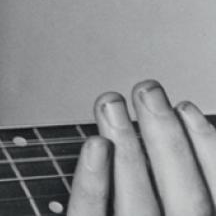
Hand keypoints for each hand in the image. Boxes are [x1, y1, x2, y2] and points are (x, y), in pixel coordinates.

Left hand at [68, 80, 215, 214]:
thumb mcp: (172, 201)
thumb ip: (180, 182)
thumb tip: (183, 126)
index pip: (213, 194)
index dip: (207, 149)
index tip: (186, 108)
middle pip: (184, 196)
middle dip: (167, 138)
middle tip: (147, 91)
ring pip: (139, 204)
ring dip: (129, 148)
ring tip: (112, 103)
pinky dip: (93, 181)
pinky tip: (96, 144)